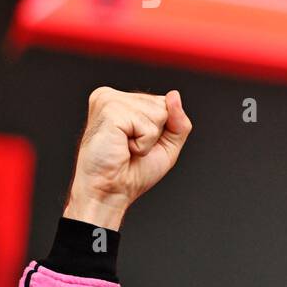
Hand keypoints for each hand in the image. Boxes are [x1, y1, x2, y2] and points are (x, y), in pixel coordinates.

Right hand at [63, 87, 192, 229]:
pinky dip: (143, 144)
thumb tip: (174, 95)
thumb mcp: (167, 144)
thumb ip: (177, 120)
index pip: (165, 102)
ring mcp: (108, 101)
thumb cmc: (133, 171)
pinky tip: (123, 147)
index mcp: (122, 101)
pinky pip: (149, 126)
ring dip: (148, 140)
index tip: (139, 143)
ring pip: (159, 114)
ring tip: (126, 147)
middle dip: (156, 134)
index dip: (163, 129)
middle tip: (131, 147)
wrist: (110, 191)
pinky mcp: (109, 111)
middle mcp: (112, 96)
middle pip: (164, 105)